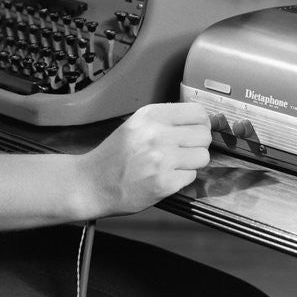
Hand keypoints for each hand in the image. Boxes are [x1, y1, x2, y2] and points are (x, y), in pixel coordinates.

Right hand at [76, 103, 210, 217]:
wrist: (93, 183)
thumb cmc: (115, 155)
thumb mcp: (136, 125)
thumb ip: (164, 120)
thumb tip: (198, 120)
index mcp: (150, 115)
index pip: (197, 112)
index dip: (201, 123)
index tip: (196, 129)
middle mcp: (157, 133)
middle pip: (204, 134)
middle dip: (198, 143)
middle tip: (185, 149)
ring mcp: (161, 159)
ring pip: (203, 156)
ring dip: (193, 162)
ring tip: (175, 164)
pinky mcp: (164, 183)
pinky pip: (192, 176)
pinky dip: (182, 178)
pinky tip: (166, 176)